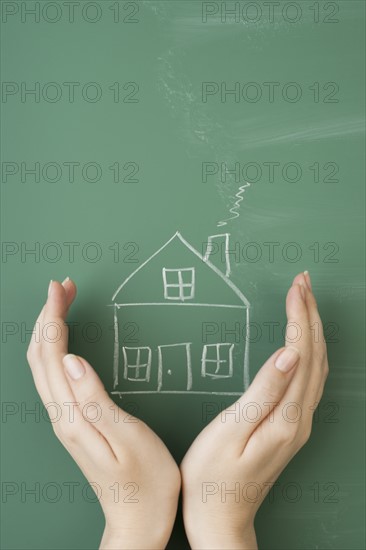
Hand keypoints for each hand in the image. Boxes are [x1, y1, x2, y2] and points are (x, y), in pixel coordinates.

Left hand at [26, 279, 180, 549]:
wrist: (138, 521)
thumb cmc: (144, 482)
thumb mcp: (126, 437)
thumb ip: (95, 397)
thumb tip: (71, 359)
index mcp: (73, 414)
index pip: (52, 354)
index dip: (54, 317)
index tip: (61, 288)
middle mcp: (62, 415)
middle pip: (41, 356)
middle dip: (48, 315)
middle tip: (62, 286)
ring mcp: (66, 419)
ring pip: (44, 365)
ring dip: (49, 330)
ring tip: (62, 303)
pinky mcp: (75, 422)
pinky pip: (54, 377)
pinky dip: (56, 350)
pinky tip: (66, 342)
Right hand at [180, 271, 328, 548]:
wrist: (220, 517)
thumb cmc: (214, 476)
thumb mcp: (232, 430)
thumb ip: (264, 391)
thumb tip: (289, 353)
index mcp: (286, 416)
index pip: (301, 351)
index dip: (299, 316)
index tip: (296, 287)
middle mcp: (300, 418)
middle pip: (314, 354)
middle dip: (310, 314)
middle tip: (303, 282)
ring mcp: (297, 424)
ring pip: (316, 366)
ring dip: (312, 329)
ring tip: (304, 302)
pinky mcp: (290, 427)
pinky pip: (308, 379)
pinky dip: (308, 351)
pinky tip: (300, 342)